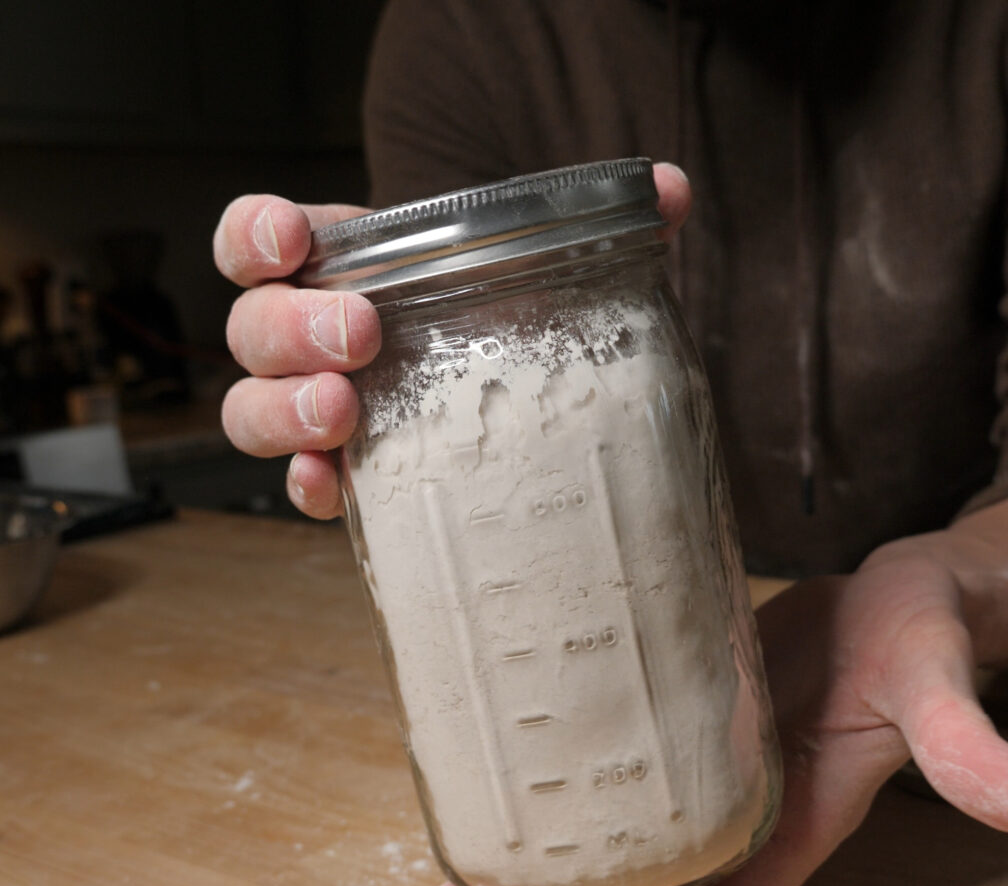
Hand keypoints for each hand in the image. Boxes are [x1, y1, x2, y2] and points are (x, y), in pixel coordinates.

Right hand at [213, 165, 692, 517]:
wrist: (518, 406)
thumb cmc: (505, 322)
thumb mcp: (540, 268)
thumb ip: (598, 222)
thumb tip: (671, 189)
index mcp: (343, 269)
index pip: (258, 239)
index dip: (253, 235)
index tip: (291, 242)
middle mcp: (313, 340)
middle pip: (251, 328)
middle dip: (291, 326)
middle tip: (362, 334)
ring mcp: (320, 411)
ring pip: (250, 408)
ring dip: (284, 409)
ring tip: (345, 410)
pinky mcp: (347, 476)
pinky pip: (297, 483)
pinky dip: (306, 485)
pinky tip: (333, 487)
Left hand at [425, 543, 1007, 885]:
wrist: (897, 597)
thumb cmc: (923, 637)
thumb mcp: (937, 682)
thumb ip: (966, 741)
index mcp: (790, 827)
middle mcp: (731, 818)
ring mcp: (693, 776)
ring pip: (600, 855)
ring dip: (520, 884)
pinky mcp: (665, 726)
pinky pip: (595, 787)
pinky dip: (538, 805)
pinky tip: (480, 799)